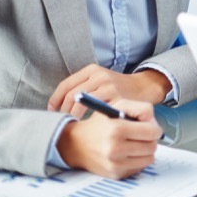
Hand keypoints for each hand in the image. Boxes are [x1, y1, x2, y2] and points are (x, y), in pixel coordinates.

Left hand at [48, 65, 171, 116]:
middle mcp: (99, 76)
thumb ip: (83, 87)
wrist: (144, 87)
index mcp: (92, 70)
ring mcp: (109, 87)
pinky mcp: (117, 98)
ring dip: (73, 117)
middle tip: (61, 122)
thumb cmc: (118, 88)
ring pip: (81, 104)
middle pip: (72, 95)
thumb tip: (57, 105)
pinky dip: (88, 120)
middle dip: (63, 111)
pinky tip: (87, 126)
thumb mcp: (100, 80)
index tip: (52, 112)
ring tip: (72, 126)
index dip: (55, 100)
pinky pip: (96, 111)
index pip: (66, 85)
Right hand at [55, 99, 161, 178]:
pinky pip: (139, 168)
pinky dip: (137, 160)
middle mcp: (115, 149)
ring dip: (145, 151)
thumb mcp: (119, 106)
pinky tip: (127, 154)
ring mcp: (115, 164)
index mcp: (117, 129)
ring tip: (134, 144)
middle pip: (152, 146)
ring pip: (149, 159)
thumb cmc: (101, 123)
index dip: (154, 127)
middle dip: (150, 139)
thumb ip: (142, 109)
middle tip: (141, 135)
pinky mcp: (116, 175)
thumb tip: (154, 123)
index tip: (148, 126)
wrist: (76, 145)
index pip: (152, 132)